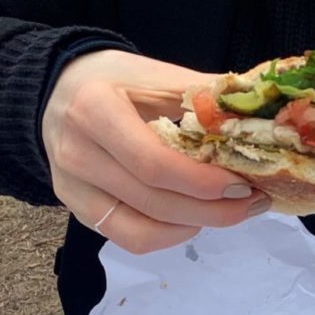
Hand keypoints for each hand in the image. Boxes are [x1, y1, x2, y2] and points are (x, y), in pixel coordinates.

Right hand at [40, 49, 267, 253]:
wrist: (55, 91)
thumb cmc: (112, 80)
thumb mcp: (153, 75)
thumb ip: (202, 96)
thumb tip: (259, 117)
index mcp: (95, 111)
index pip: (154, 164)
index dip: (203, 183)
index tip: (244, 183)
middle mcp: (77, 155)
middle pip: (153, 203)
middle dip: (212, 211)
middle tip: (253, 201)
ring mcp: (72, 189)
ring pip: (141, 232)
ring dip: (195, 227)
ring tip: (229, 210)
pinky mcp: (76, 210)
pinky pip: (128, 238)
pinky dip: (168, 235)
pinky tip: (193, 218)